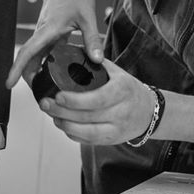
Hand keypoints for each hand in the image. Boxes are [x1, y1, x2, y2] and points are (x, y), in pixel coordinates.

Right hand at [5, 0, 102, 87]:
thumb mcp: (87, 16)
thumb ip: (92, 39)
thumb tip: (98, 60)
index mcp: (48, 30)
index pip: (27, 52)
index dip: (16, 69)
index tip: (8, 83)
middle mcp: (43, 32)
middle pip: (28, 58)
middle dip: (27, 76)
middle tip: (37, 94)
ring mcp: (46, 33)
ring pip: (36, 55)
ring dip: (36, 70)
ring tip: (46, 88)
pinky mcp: (51, 32)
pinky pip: (45, 50)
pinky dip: (47, 62)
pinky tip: (57, 71)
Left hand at [37, 59, 155, 145]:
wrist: (148, 111)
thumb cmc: (127, 89)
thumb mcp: (117, 72)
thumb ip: (95, 64)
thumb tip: (69, 53)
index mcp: (122, 90)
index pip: (98, 98)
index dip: (76, 100)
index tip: (58, 95)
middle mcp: (122, 111)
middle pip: (88, 116)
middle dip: (62, 111)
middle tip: (45, 103)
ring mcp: (117, 129)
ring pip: (87, 132)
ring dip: (65, 124)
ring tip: (51, 114)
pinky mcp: (112, 140)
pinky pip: (89, 141)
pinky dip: (73, 133)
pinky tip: (63, 124)